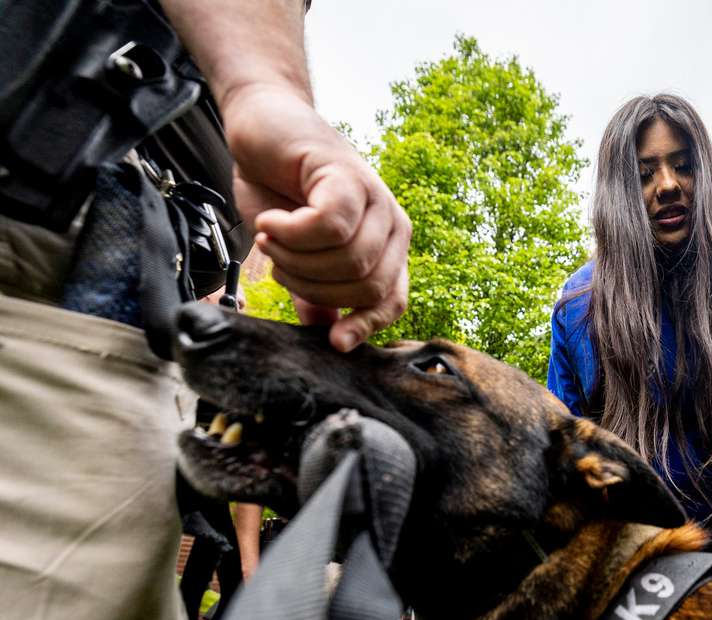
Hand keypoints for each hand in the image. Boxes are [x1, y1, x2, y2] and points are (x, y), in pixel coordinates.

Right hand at [222, 84, 411, 351]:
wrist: (261, 127)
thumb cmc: (279, 191)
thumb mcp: (298, 254)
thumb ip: (317, 293)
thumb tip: (329, 338)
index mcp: (387, 247)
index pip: (392, 301)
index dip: (365, 326)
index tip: (332, 342)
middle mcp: (391, 224)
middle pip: (366, 287)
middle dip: (311, 286)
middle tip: (277, 261)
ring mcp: (375, 198)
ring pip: (349, 260)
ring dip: (295, 258)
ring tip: (269, 237)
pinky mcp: (349, 175)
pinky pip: (329, 227)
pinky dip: (290, 233)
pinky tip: (269, 221)